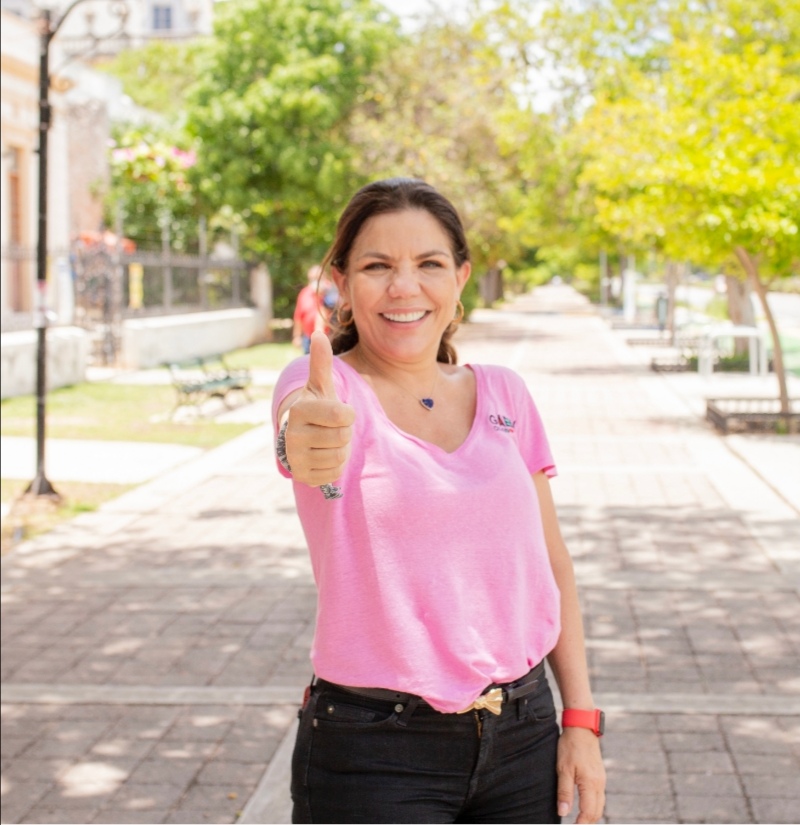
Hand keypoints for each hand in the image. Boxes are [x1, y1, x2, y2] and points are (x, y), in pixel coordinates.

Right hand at [284, 331, 354, 487]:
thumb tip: (319, 334)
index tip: (337, 412)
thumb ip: (322, 362)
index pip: (343, 416)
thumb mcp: (320, 386)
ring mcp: (296, 458)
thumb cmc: (316, 407)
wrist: (299, 436)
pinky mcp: (302, 477)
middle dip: (344, 432)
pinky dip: (335, 465)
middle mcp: (293, 435)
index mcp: (300, 410)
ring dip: (341, 449)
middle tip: (332, 428)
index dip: (348, 414)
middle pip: (343, 438)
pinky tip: (323, 455)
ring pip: (340, 457)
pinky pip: (334, 473)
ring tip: (327, 440)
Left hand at [557, 727, 605, 823]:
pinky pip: (600, 797)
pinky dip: (593, 806)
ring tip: (580, 822)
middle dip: (587, 823)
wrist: (582, 728)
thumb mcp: (563, 769)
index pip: (588, 813)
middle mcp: (599, 784)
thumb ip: (564, 792)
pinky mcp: (600, 775)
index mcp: (591, 784)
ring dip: (591, 816)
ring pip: (600, 805)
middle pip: (596, 812)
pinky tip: (585, 807)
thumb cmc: (570, 746)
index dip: (581, 824)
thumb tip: (563, 813)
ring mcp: (601, 779)